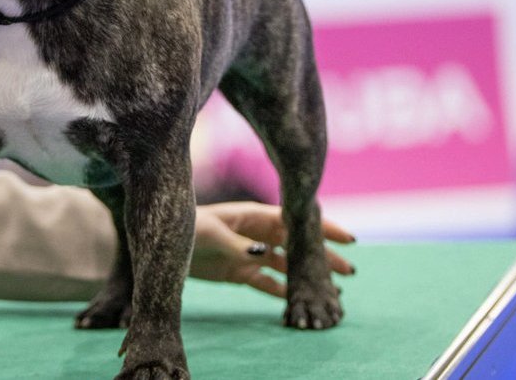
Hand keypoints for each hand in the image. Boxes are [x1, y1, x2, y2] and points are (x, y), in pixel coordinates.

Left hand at [189, 201, 355, 297]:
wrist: (165, 244)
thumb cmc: (189, 227)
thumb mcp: (212, 233)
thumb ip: (239, 244)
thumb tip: (265, 254)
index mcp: (256, 215)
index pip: (296, 221)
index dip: (323, 228)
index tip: (349, 238)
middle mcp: (259, 233)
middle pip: (298, 245)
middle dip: (323, 256)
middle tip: (350, 271)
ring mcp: (252, 253)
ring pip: (287, 266)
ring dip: (307, 276)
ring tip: (332, 290)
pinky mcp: (242, 272)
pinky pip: (268, 283)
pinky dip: (283, 292)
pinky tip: (300, 301)